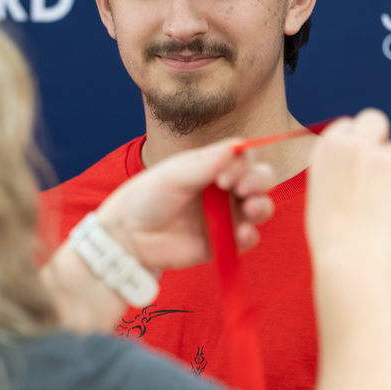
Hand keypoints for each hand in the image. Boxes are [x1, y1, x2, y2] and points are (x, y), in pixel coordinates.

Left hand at [96, 140, 274, 271]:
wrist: (128, 235)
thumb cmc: (146, 197)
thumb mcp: (173, 176)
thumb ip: (206, 165)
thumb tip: (237, 147)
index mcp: (212, 167)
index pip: (243, 158)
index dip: (243, 164)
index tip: (224, 178)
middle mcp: (223, 190)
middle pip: (259, 179)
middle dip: (259, 182)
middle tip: (243, 190)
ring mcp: (225, 216)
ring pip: (260, 207)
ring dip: (262, 206)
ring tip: (251, 209)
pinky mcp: (223, 242)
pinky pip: (247, 239)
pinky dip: (250, 236)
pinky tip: (242, 234)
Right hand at [306, 109, 390, 257]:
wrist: (353, 255)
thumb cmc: (329, 229)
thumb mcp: (320, 186)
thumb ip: (338, 164)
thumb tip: (355, 158)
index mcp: (330, 145)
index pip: (347, 124)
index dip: (351, 140)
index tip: (353, 157)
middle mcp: (358, 145)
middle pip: (374, 120)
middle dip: (377, 134)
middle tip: (375, 159)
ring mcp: (385, 159)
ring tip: (376, 201)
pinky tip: (387, 215)